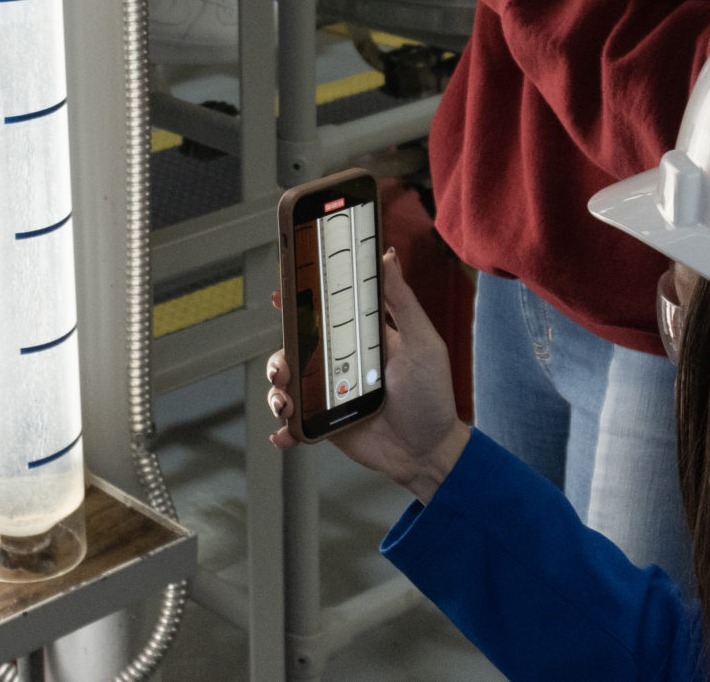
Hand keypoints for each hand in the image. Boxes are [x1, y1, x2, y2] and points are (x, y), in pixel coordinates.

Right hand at [266, 250, 469, 502]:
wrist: (430, 453)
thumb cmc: (432, 395)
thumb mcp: (423, 342)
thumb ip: (402, 300)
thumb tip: (387, 256)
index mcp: (360, 338)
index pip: (324, 312)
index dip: (298, 301)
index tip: (280, 294)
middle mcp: (340, 363)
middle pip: (295, 349)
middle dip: (280, 356)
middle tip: (283, 368)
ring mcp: (330, 395)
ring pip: (288, 385)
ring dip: (277, 392)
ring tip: (286, 403)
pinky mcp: (326, 425)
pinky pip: (296, 425)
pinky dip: (285, 430)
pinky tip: (285, 434)